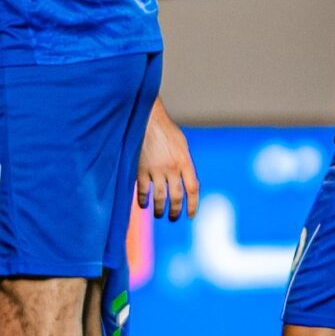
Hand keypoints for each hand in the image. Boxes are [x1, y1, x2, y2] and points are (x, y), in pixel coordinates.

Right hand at [135, 98, 198, 219]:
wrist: (147, 117)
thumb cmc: (164, 129)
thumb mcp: (181, 144)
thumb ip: (184, 162)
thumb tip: (186, 180)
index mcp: (185, 161)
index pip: (193, 189)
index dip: (193, 204)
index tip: (190, 215)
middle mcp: (172, 167)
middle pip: (177, 196)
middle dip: (175, 211)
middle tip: (172, 218)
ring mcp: (156, 169)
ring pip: (160, 196)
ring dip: (160, 209)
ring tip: (159, 214)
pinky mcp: (141, 168)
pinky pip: (143, 190)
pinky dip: (143, 199)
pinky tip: (143, 204)